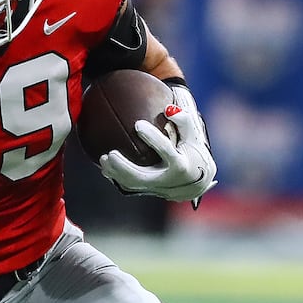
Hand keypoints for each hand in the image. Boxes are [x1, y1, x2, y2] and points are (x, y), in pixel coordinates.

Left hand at [99, 91, 216, 205]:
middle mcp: (171, 182)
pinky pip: (131, 187)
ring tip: (103, 159)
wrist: (199, 179)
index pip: (166, 151)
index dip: (153, 138)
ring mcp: (160, 190)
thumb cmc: (194, 151)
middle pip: (143, 177)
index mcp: (183, 166)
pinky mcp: (152, 193)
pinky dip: (118, 178)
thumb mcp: (194, 135)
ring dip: (116, 173)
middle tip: (109, 153)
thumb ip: (184, 121)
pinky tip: (106, 168)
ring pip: (134, 185)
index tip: (138, 124)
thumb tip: (169, 109)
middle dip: (124, 167)